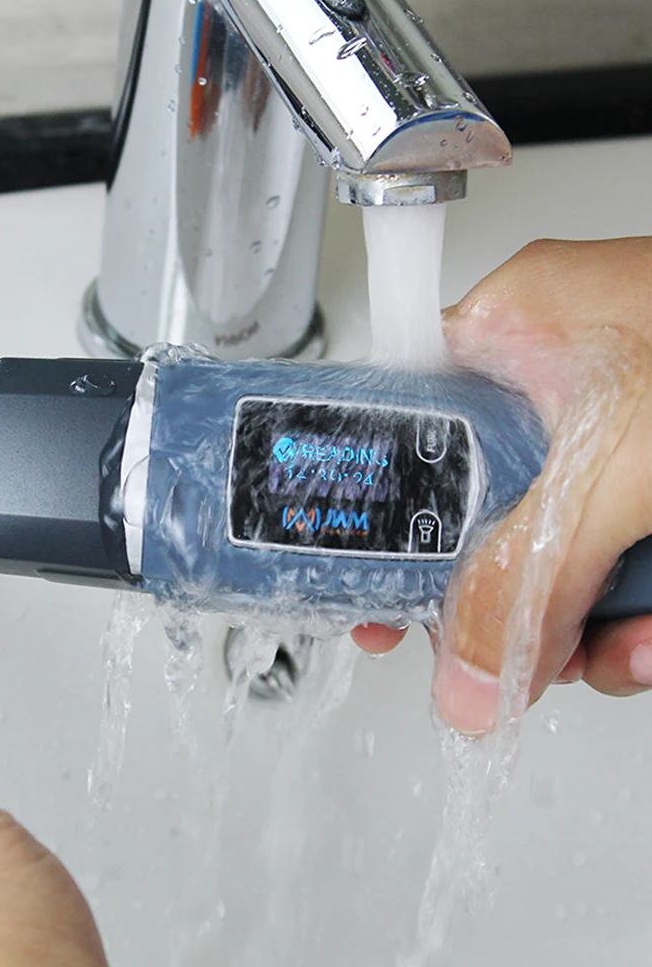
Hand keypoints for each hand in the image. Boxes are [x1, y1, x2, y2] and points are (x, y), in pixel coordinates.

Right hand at [353, 237, 651, 732]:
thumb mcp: (619, 473)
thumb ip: (525, 584)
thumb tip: (465, 682)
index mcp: (520, 323)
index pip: (403, 418)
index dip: (384, 508)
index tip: (379, 581)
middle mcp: (562, 366)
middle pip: (482, 501)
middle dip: (506, 593)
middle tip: (501, 651)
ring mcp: (621, 416)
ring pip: (557, 539)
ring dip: (581, 619)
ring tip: (615, 654)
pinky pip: (621, 547)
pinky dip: (637, 608)